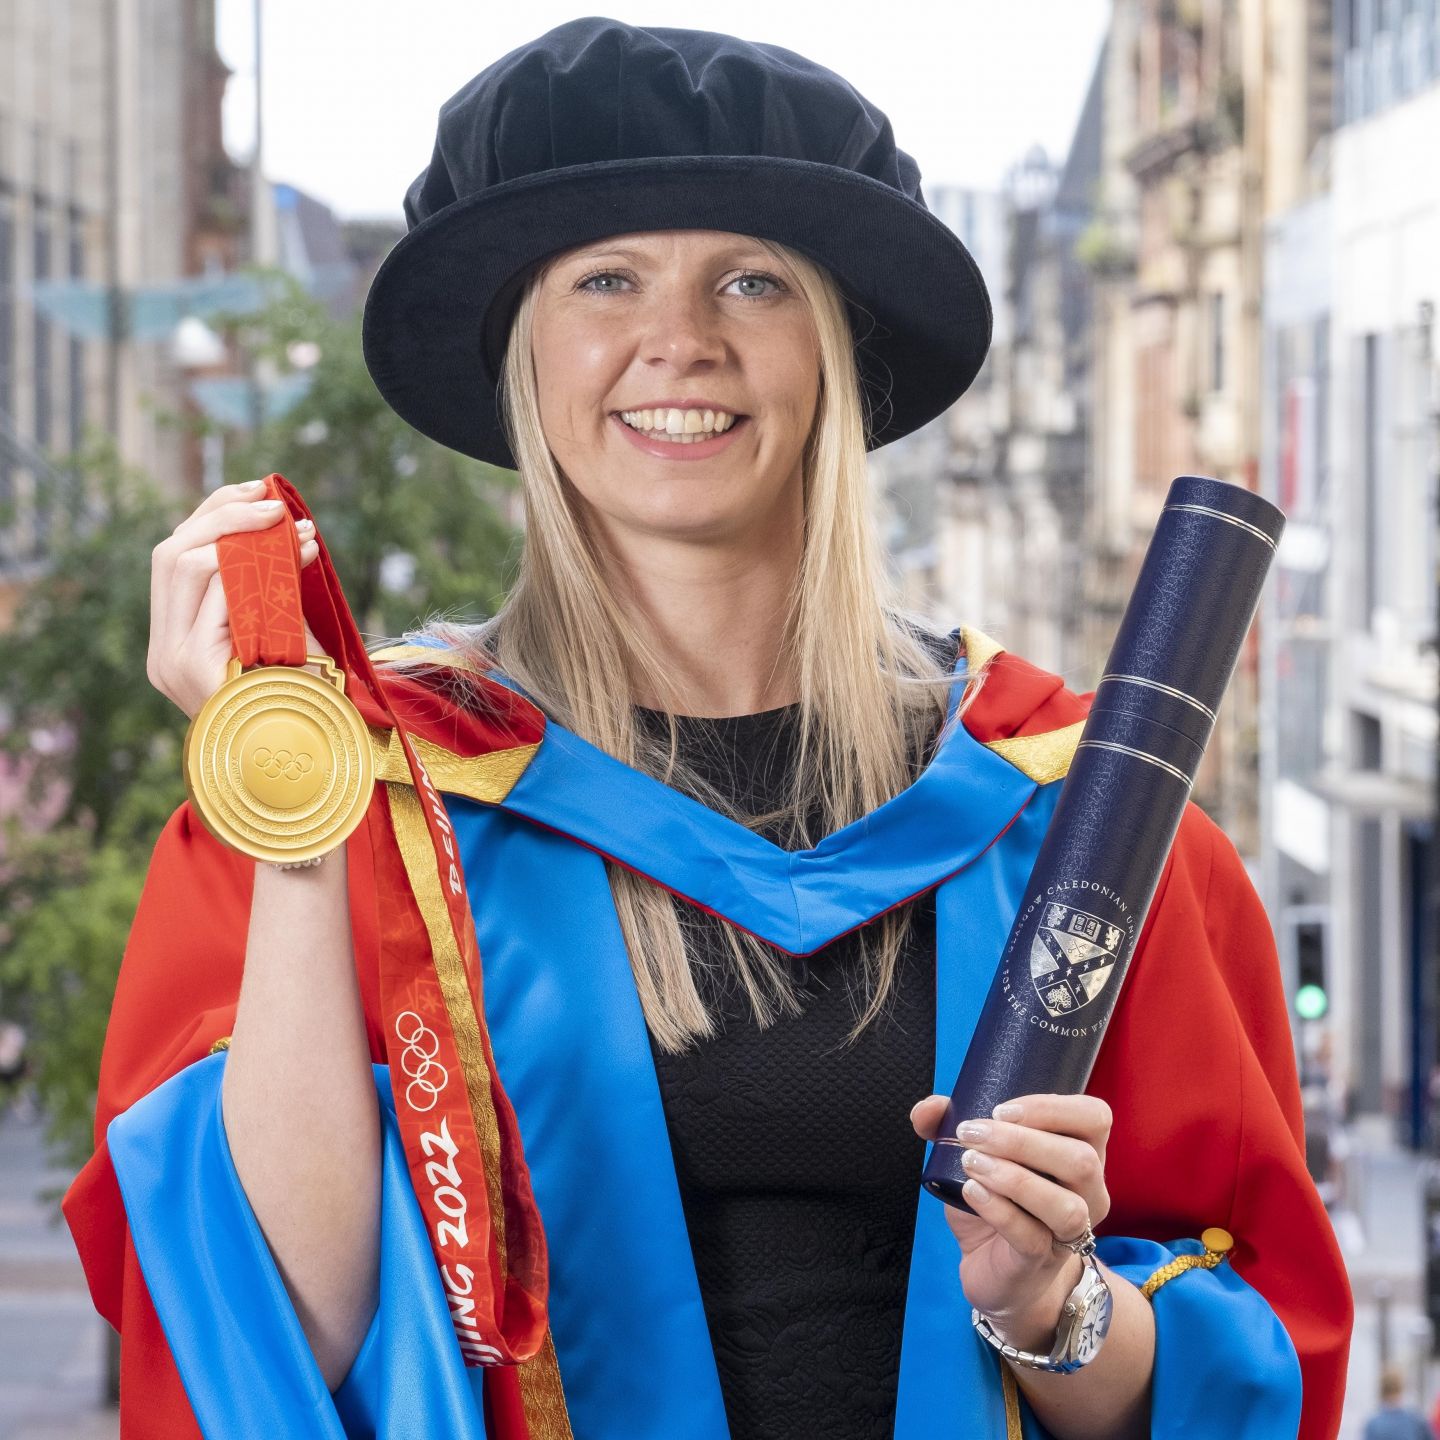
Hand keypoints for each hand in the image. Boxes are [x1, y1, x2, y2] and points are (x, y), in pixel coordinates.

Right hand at [148, 479, 323, 719]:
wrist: (316, 753)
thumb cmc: (303, 697)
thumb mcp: (280, 630)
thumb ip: (267, 587)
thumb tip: (287, 527)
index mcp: (174, 641)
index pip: (173, 559)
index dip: (212, 515)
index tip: (259, 492)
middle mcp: (161, 652)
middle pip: (170, 553)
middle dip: (222, 515)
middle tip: (276, 503)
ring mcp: (170, 661)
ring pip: (184, 564)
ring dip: (242, 534)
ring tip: (294, 528)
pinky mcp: (191, 667)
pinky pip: (216, 595)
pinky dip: (255, 567)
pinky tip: (296, 556)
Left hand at [910, 1092, 1112, 1349]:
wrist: (996, 1270)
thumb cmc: (996, 1203)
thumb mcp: (975, 1157)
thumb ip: (948, 1126)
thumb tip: (927, 1108)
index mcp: (1081, 1153)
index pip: (1094, 1118)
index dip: (1052, 1108)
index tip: (1001, 1110)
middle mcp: (1088, 1193)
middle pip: (1081, 1160)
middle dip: (1022, 1141)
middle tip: (972, 1133)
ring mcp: (1069, 1232)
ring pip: (1066, 1206)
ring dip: (1015, 1179)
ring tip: (971, 1163)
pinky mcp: (1040, 1262)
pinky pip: (1031, 1237)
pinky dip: (999, 1209)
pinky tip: (971, 1192)